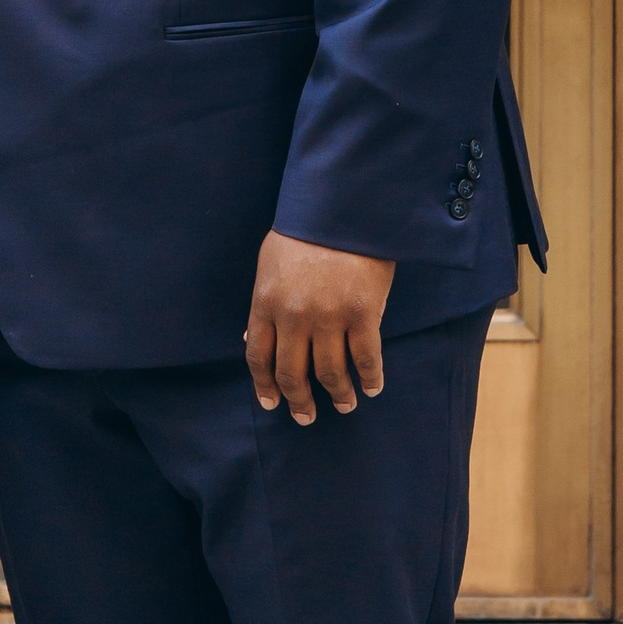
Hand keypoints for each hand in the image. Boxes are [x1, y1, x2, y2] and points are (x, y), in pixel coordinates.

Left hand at [244, 233, 395, 425]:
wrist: (343, 207)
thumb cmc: (304, 232)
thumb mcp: (269, 264)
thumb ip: (262, 304)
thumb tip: (250, 340)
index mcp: (266, 303)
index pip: (258, 357)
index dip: (265, 386)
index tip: (272, 403)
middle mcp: (293, 316)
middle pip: (292, 372)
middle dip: (299, 401)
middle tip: (306, 417)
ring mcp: (329, 317)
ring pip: (329, 372)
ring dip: (337, 395)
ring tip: (344, 405)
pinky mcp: (363, 313)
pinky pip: (365, 358)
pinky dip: (369, 378)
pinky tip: (371, 387)